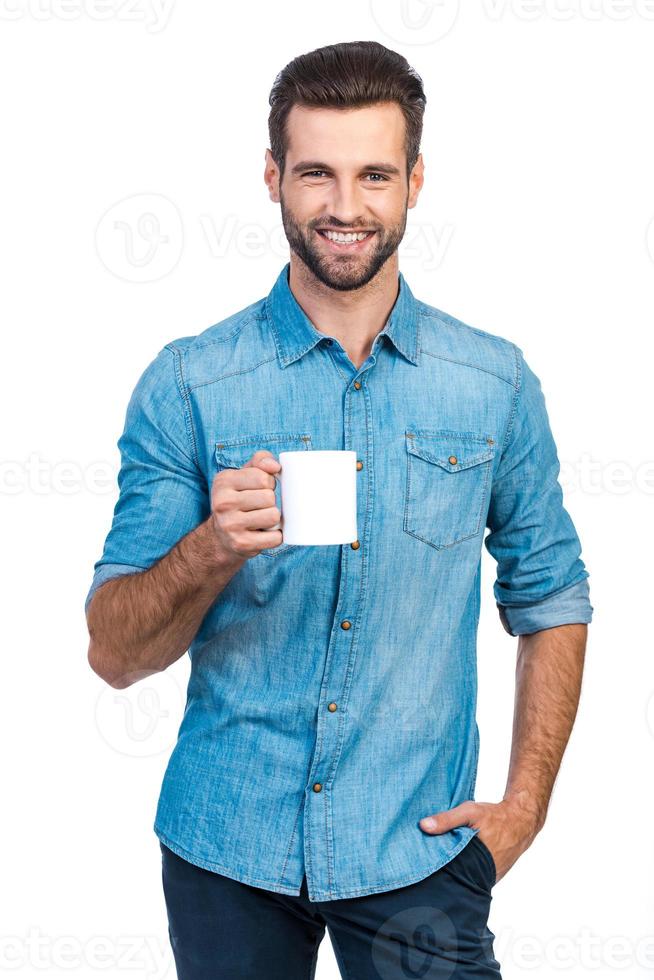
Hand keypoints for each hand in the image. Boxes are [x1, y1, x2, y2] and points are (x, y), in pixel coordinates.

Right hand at [210, 450, 282, 559]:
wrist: (220, 537)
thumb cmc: (238, 500)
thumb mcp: (243, 475)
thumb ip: (260, 461)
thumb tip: (275, 466)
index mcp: (223, 481)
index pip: (263, 477)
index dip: (269, 483)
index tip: (260, 489)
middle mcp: (223, 503)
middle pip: (269, 497)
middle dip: (271, 502)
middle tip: (259, 507)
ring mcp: (230, 525)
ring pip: (273, 516)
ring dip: (273, 519)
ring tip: (261, 520)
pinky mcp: (241, 544)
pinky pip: (275, 537)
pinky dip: (275, 536)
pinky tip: (263, 534)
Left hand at [418, 796, 541, 882]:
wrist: (521, 822)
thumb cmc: (494, 816)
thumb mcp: (470, 812)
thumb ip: (447, 819)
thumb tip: (423, 826)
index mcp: (474, 860)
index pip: (449, 874)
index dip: (434, 872)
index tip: (419, 869)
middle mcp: (483, 874)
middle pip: (456, 878)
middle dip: (442, 875)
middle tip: (424, 871)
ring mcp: (489, 878)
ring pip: (466, 879)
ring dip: (455, 874)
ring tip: (437, 870)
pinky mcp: (493, 877)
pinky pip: (475, 877)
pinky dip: (466, 872)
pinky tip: (457, 865)